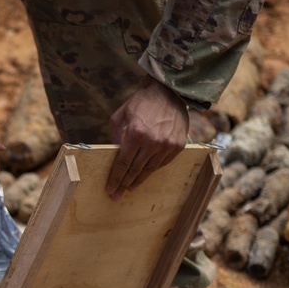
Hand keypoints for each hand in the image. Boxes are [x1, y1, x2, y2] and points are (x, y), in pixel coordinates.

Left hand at [106, 76, 189, 200]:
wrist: (168, 92)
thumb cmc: (140, 103)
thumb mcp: (120, 116)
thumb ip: (116, 137)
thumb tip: (113, 156)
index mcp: (135, 134)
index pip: (123, 163)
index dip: (115, 179)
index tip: (110, 190)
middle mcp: (153, 142)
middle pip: (136, 170)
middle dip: (124, 184)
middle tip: (117, 196)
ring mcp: (167, 145)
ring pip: (150, 169)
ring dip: (139, 180)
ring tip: (130, 187)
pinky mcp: (178, 145)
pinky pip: (162, 163)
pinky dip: (152, 170)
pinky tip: (145, 174)